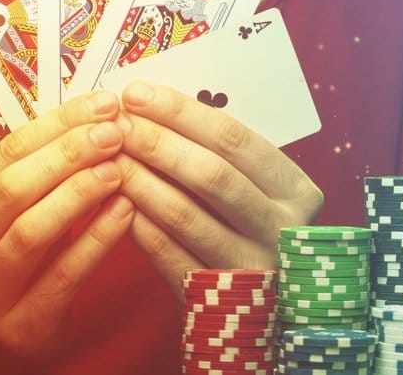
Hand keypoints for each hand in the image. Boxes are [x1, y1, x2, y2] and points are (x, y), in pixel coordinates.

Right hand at [0, 91, 134, 358]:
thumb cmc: (15, 256)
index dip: (57, 124)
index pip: (5, 152)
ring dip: (78, 194)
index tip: (102, 104)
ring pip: (29, 232)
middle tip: (113, 134)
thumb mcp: (15, 208)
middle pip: (11, 189)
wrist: (0, 338)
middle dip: (67, 155)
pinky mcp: (20, 326)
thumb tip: (97, 112)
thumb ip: (41, 165)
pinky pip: (62, 275)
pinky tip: (125, 213)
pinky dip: (96, 239)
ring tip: (118, 170)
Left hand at [115, 81, 323, 299]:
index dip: (180, 112)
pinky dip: (137, 224)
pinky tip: (114, 202)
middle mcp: (280, 229)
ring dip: (140, 181)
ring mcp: (251, 268)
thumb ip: (217, 151)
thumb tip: (150, 103)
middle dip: (156, 144)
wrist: (256, 310)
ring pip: (185, 215)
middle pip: (211, 175)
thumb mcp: (252, 186)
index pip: (233, 138)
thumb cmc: (245, 225)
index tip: (137, 94)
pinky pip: (167, 255)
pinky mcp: (216, 300)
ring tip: (107, 158)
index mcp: (295, 190)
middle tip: (117, 125)